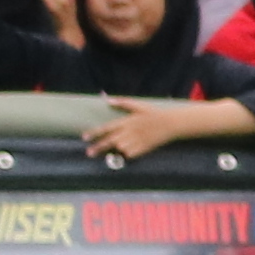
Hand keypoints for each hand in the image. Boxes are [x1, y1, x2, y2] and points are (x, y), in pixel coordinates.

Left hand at [84, 98, 215, 160]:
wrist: (170, 124)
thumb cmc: (154, 113)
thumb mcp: (138, 105)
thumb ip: (122, 103)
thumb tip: (107, 99)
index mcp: (126, 121)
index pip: (106, 128)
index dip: (94, 133)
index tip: (84, 137)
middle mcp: (129, 132)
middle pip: (109, 141)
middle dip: (98, 147)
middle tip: (88, 153)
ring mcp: (135, 141)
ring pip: (119, 149)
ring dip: (116, 151)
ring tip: (112, 152)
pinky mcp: (143, 148)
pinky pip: (130, 154)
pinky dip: (128, 154)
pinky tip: (130, 151)